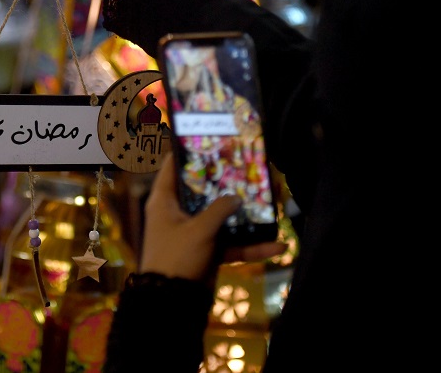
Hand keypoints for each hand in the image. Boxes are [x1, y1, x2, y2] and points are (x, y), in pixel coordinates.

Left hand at [139, 153, 287, 280]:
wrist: (172, 302)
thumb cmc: (177, 257)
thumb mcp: (199, 230)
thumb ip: (219, 210)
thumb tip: (236, 197)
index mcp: (164, 201)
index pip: (171, 168)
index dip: (185, 152)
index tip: (205, 139)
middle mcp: (177, 213)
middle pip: (202, 191)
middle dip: (226, 182)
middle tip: (247, 166)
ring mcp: (193, 233)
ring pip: (221, 218)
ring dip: (244, 215)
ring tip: (270, 202)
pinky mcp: (207, 252)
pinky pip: (230, 244)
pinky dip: (250, 246)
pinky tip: (276, 246)